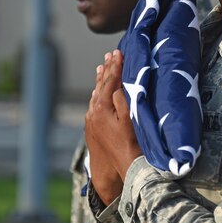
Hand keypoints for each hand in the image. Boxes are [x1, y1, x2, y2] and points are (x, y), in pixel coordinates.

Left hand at [85, 50, 141, 203]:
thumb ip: (122, 100)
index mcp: (101, 108)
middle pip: (100, 86)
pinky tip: (98, 92)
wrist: (120, 171)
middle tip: (110, 54)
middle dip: (106, 69)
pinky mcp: (92, 130)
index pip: (109, 81)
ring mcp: (91, 122)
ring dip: (100, 81)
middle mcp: (92, 113)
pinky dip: (97, 94)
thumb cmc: (130, 145)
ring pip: (95, 95)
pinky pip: (94, 106)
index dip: (115, 66)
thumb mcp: (130, 120)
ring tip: (101, 67)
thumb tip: (116, 86)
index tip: (118, 51)